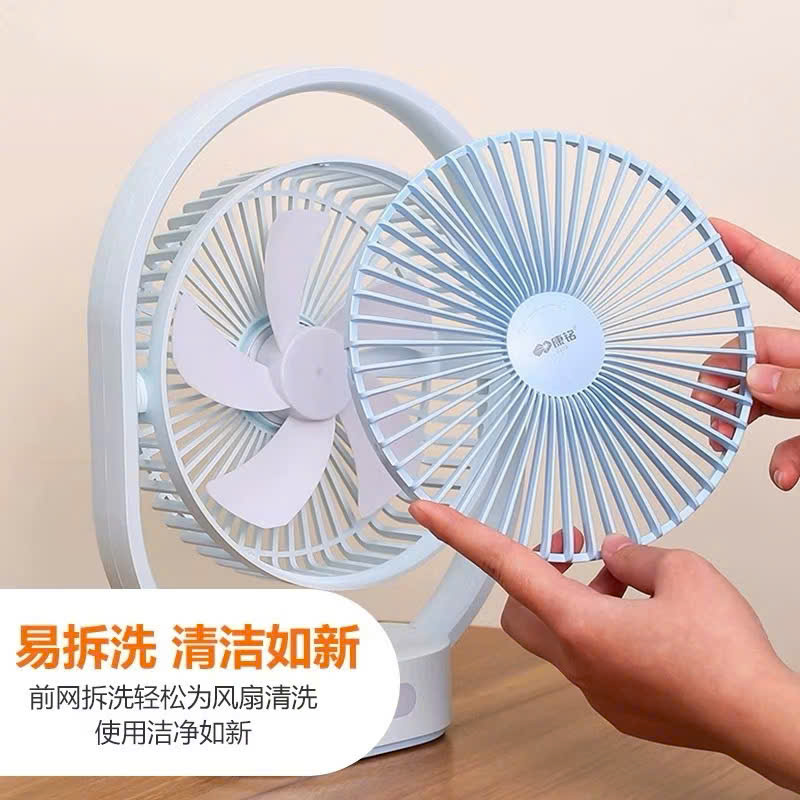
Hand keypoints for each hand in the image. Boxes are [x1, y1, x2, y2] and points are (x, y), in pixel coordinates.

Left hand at [410, 500, 799, 791]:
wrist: (759, 719)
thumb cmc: (724, 654)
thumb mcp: (682, 573)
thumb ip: (635, 555)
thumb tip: (612, 552)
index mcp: (578, 622)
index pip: (503, 563)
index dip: (459, 531)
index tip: (427, 512)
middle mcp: (575, 659)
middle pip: (519, 605)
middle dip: (533, 573)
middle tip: (570, 553)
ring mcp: (594, 688)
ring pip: (557, 631)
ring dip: (577, 598)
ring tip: (627, 583)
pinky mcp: (615, 704)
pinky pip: (588, 657)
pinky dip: (600, 629)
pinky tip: (644, 620)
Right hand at [694, 219, 799, 489]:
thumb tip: (755, 380)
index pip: (785, 276)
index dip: (746, 252)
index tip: (713, 231)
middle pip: (758, 348)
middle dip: (725, 371)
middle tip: (707, 398)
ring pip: (766, 397)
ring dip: (742, 418)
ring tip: (725, 436)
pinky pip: (796, 442)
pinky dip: (786, 461)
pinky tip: (782, 475)